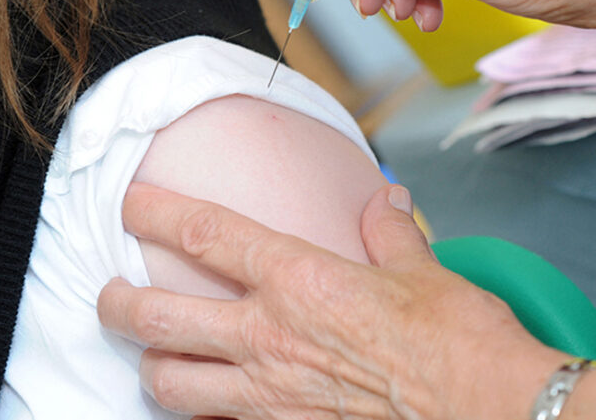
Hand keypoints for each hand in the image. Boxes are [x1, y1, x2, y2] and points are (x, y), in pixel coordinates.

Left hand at [98, 183, 565, 419]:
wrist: (489, 412)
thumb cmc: (458, 344)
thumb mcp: (424, 272)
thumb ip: (389, 233)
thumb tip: (384, 201)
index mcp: (298, 280)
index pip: (204, 234)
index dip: (156, 213)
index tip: (131, 204)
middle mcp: (269, 336)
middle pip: (160, 319)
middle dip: (119, 305)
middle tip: (110, 295)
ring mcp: (270, 393)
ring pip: (172, 384)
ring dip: (150, 368)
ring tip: (148, 356)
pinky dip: (202, 414)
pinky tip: (205, 405)